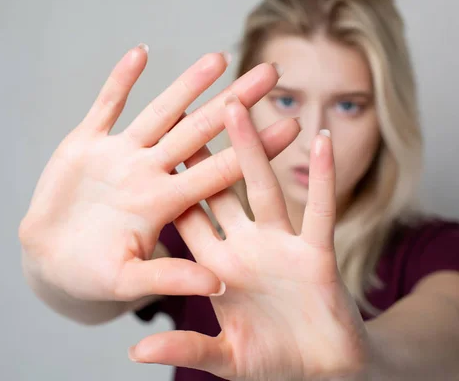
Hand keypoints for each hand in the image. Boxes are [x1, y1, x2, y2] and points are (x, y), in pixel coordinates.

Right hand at [18, 45, 299, 303]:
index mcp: (165, 203)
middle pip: (200, 130)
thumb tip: (217, 286)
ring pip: (160, 112)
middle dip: (234, 102)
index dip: (255, 149)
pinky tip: (141, 53)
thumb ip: (169, 277)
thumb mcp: (129, 280)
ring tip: (219, 57)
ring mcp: (120, 155)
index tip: (291, 126)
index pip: (221, 171)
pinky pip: (107, 106)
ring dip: (186, 85)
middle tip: (271, 74)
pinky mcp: (86, 144)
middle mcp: (150, 172)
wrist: (50, 259)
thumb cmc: (91, 275)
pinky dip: (120, 81)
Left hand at [128, 96, 369, 379]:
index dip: (165, 183)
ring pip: (263, 187)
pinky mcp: (317, 254)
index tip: (146, 147)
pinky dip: (323, 177)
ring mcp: (281, 245)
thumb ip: (185, 347)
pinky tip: (320, 140)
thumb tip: (135, 350)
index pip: (184, 216)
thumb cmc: (273, 361)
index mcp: (215, 267)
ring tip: (239, 103)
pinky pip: (320, 209)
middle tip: (183, 107)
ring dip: (252, 147)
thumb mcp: (224, 357)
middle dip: (202, 149)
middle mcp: (245, 247)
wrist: (323, 371)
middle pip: (218, 188)